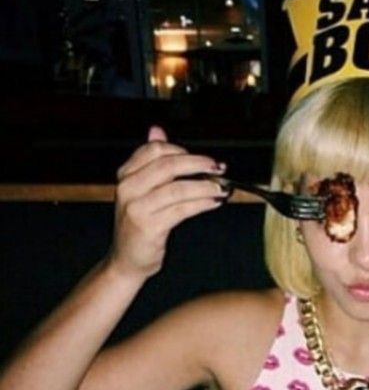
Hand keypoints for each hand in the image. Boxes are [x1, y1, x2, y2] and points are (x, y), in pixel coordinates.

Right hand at [109, 125, 228, 278]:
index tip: (204, 159)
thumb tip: (157, 130)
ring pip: (178, 188)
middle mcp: (128, 188)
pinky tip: (214, 202)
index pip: (155, 149)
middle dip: (199, 164)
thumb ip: (150, 162)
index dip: (184, 151)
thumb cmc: (138, 225)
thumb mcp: (140, 190)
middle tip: (219, 168)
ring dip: (206, 187)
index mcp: (126, 175)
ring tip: (222, 189)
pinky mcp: (149, 226)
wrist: (126, 260)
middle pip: (168, 165)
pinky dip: (202, 203)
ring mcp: (137, 207)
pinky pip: (182, 209)